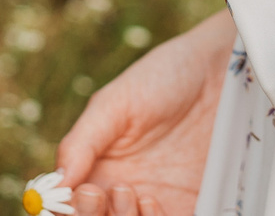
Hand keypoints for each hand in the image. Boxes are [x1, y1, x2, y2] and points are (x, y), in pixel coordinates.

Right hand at [53, 12, 232, 215]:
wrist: (219, 71)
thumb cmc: (163, 77)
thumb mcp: (115, 103)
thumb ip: (82, 142)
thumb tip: (56, 183)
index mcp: (96, 168)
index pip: (69, 205)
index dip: (66, 209)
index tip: (78, 192)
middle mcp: (122, 191)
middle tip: (97, 194)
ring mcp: (156, 201)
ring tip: (127, 192)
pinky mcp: (190, 206)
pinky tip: (152, 202)